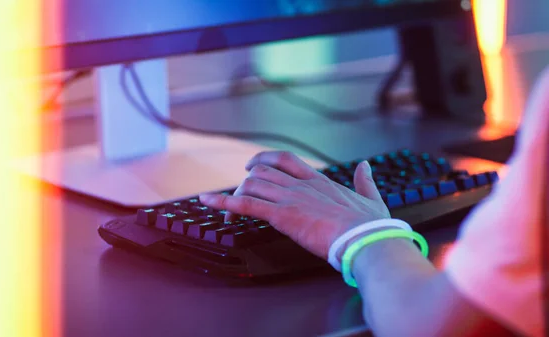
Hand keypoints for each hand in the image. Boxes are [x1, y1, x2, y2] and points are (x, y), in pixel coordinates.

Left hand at [199, 151, 390, 258]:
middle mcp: (300, 185)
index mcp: (318, 181)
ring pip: (252, 186)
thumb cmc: (369, 225)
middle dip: (246, 182)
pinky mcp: (283, 215)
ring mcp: (290, 198)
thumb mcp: (370, 198)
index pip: (285, 159)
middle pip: (262, 173)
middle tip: (238, 193)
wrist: (365, 238)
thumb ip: (365, 181)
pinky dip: (224, 203)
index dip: (264, 160)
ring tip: (225, 210)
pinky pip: (246, 205)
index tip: (253, 165)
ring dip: (235, 197)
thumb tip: (365, 167)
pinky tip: (209, 202)